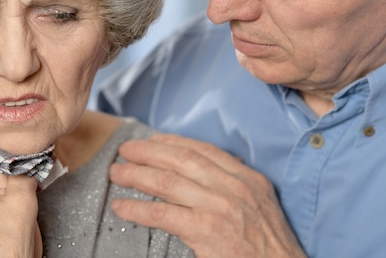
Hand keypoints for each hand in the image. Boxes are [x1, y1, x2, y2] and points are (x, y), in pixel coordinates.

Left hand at [108, 134, 305, 257]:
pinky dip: (138, 208)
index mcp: (247, 178)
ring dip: (136, 175)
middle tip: (125, 150)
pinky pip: (162, 213)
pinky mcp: (206, 231)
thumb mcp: (260, 203)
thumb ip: (235, 183)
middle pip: (180, 160)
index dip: (172, 142)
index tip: (152, 140)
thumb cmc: (269, 245)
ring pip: (167, 182)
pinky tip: (122, 207)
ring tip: (116, 173)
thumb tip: (205, 170)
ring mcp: (219, 207)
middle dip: (148, 151)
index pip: (202, 150)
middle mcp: (233, 187)